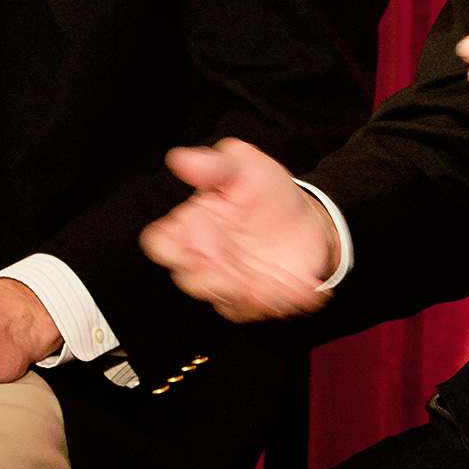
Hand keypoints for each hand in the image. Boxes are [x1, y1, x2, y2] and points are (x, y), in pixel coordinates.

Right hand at [140, 138, 337, 322]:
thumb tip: (180, 158)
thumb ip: (213, 165)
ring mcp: (232, 284)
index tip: (188, 241)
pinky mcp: (259, 301)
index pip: (161, 244)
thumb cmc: (264, 191)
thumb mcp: (242, 166)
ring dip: (241, 296)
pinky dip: (280, 302)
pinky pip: (262, 310)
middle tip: (228, 271)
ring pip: (224, 302)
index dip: (170, 247)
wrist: (306, 217)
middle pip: (189, 279)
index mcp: (192, 227)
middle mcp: (206, 260)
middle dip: (207, 279)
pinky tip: (301, 288)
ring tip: (262, 283)